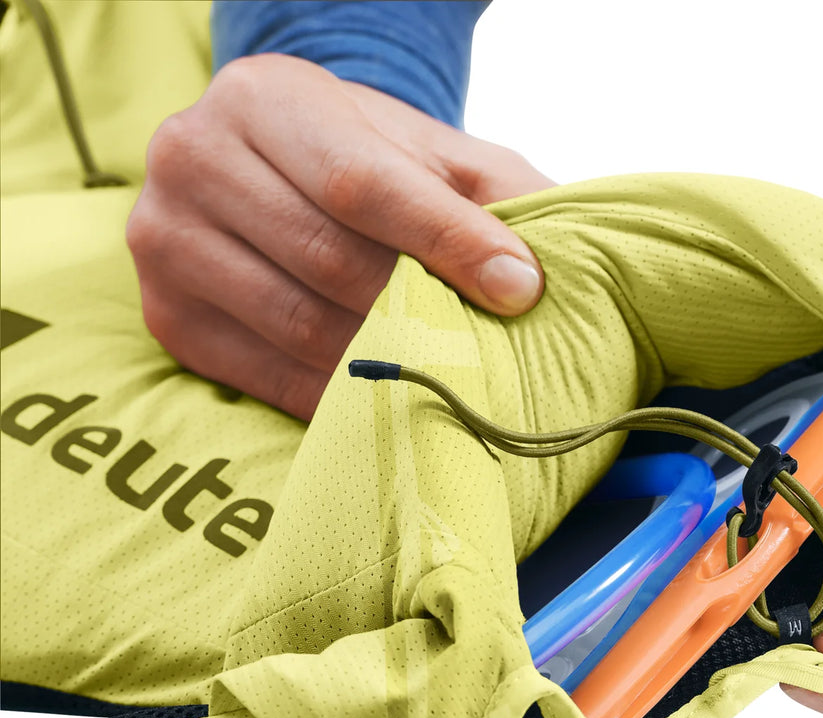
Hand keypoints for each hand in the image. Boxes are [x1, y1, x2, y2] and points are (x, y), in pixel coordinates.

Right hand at [127, 53, 553, 420]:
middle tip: (491, 341)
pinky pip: (271, 379)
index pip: (361, 182)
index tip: (520, 288)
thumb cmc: (376, 165)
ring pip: (300, 325)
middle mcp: (191, 157)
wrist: (281, 178)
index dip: (447, 241)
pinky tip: (395, 395)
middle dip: (423, 307)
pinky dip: (344, 396)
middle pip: (328, 260)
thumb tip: (539, 277)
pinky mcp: (168, 320)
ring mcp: (164, 242)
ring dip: (389, 357)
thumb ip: (499, 195)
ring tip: (450, 368)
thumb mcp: (440, 156)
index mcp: (262, 98)